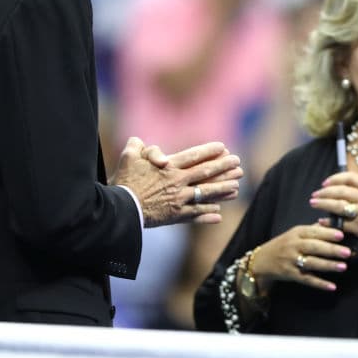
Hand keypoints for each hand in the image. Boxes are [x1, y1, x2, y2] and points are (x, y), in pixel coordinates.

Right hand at [111, 137, 241, 226]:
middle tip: (238, 164)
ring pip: (205, 194)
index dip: (209, 151)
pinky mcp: (175, 216)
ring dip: (222, 191)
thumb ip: (138, 146)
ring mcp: (178, 200)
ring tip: (236, 188)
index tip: (223, 147)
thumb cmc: (124, 181)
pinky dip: (207, 214)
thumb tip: (140, 141)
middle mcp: (177, 182)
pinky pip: (195, 214)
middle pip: (205, 173)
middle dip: (224, 168)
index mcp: (169, 167)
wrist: (120, 209)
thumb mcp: (128, 157)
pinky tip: (218, 214)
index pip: (193, 156)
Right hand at [253, 224, 351, 292]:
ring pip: (311, 263)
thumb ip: (314, 230)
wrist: (262, 260)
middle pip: (314, 247)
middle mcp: (294, 245)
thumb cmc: (284, 244)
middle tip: (347, 252)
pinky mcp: (290, 275)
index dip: (327, 233)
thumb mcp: (296, 233)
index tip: (341, 235)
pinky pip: (307, 279)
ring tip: (343, 266)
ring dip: (328, 265)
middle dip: (331, 250)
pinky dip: (319, 283)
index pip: (314, 232)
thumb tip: (335, 223)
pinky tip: (332, 287)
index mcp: (297, 232)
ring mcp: (291, 261)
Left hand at [310, 171, 357, 261]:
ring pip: (338, 205)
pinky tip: (322, 221)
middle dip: (325, 192)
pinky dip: (329, 221)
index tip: (326, 183)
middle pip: (341, 190)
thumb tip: (345, 192)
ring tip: (314, 204)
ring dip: (323, 204)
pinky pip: (340, 223)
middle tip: (315, 195)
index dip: (335, 178)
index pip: (351, 177)